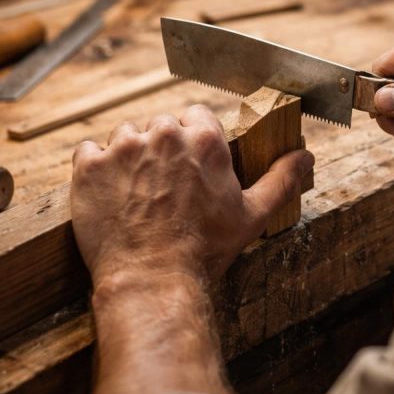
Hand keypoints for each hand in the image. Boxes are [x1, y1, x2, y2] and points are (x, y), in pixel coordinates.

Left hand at [71, 104, 314, 286]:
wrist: (151, 278)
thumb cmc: (204, 250)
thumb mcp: (253, 214)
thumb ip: (281, 179)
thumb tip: (305, 157)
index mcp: (205, 140)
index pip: (197, 115)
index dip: (194, 140)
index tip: (191, 164)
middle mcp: (164, 135)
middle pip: (161, 124)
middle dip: (162, 148)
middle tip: (163, 186)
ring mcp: (122, 148)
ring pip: (125, 135)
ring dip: (129, 156)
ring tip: (136, 193)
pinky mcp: (89, 167)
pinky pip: (88, 152)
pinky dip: (96, 169)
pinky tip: (109, 195)